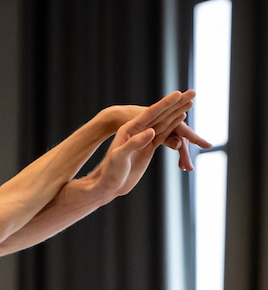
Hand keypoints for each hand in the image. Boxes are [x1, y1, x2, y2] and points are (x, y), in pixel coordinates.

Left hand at [93, 94, 209, 199]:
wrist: (109, 184)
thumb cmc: (110, 171)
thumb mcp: (120, 157)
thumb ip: (135, 143)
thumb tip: (152, 131)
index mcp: (130, 129)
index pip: (151, 113)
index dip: (165, 104)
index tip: (179, 94)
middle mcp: (138, 130)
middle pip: (161, 114)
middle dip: (177, 104)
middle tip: (193, 92)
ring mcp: (144, 138)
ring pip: (164, 122)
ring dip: (178, 112)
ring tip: (191, 101)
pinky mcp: (148, 147)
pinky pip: (164, 134)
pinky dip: (174, 125)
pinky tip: (181, 116)